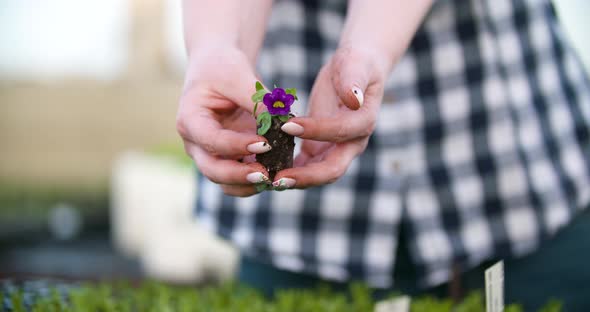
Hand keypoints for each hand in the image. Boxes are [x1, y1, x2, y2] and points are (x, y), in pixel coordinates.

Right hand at [177, 48, 270, 195]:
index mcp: (190, 120)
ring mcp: (210, 154)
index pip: (211, 141)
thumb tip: (281, 122)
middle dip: (239, 176)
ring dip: (248, 185)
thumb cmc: (223, 67)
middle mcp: (196, 143)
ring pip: (225, 182)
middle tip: (267, 175)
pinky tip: (277, 175)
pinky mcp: (227, 158)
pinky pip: (239, 178)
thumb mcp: (238, 75)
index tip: (265, 144)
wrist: (219, 69)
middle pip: (212, 170)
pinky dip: (256, 180)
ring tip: (274, 179)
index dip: (236, 146)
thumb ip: (256, 99)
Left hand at [272, 46, 386, 188]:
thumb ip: (354, 80)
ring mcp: (337, 150)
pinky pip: (306, 167)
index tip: (286, 125)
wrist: (355, 71)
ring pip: (317, 175)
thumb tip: (354, 98)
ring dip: (295, 180)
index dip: (316, 131)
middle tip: (278, 179)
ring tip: (268, 181)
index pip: (340, 133)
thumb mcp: (355, 65)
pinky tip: (269, 172)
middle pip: (332, 170)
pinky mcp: (321, 150)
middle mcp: (353, 143)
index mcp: (363, 123)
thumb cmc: (355, 64)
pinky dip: (290, 171)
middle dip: (306, 177)